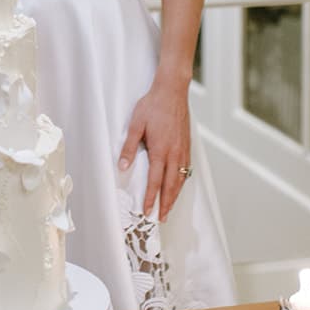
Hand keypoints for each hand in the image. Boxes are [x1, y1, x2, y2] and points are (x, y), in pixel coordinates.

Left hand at [118, 79, 192, 221]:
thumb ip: (129, 147)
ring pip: (180, 179)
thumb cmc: (152, 106)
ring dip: (175, 196)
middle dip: (166, 204)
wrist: (172, 91)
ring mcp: (183, 150)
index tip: (148, 211)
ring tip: (170, 208)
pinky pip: (186, 170)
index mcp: (160, 150)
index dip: (151, 198)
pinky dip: (182, 182)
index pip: (155, 180)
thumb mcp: (135, 125)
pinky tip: (179, 186)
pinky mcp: (187, 145)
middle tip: (162, 218)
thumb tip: (122, 166)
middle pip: (171, 185)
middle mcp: (174, 153)